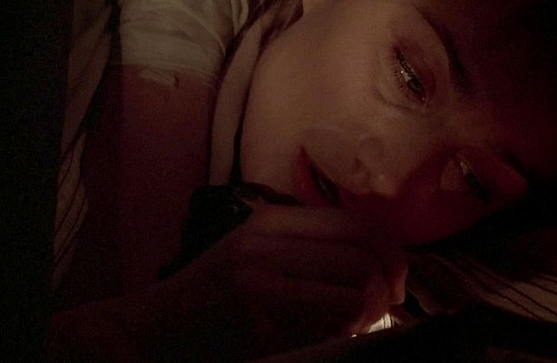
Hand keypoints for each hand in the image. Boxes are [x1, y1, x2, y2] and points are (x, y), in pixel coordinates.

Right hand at [190, 203, 407, 355]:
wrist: (160, 328)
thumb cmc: (215, 289)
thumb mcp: (257, 247)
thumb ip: (311, 244)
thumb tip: (382, 257)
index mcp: (270, 222)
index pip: (356, 224)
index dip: (391, 250)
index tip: (396, 275)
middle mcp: (266, 249)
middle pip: (362, 259)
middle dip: (389, 286)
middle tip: (389, 303)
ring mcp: (262, 289)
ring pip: (355, 294)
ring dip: (370, 314)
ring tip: (361, 321)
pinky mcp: (263, 330)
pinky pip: (331, 329)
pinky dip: (346, 333)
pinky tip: (332, 334)